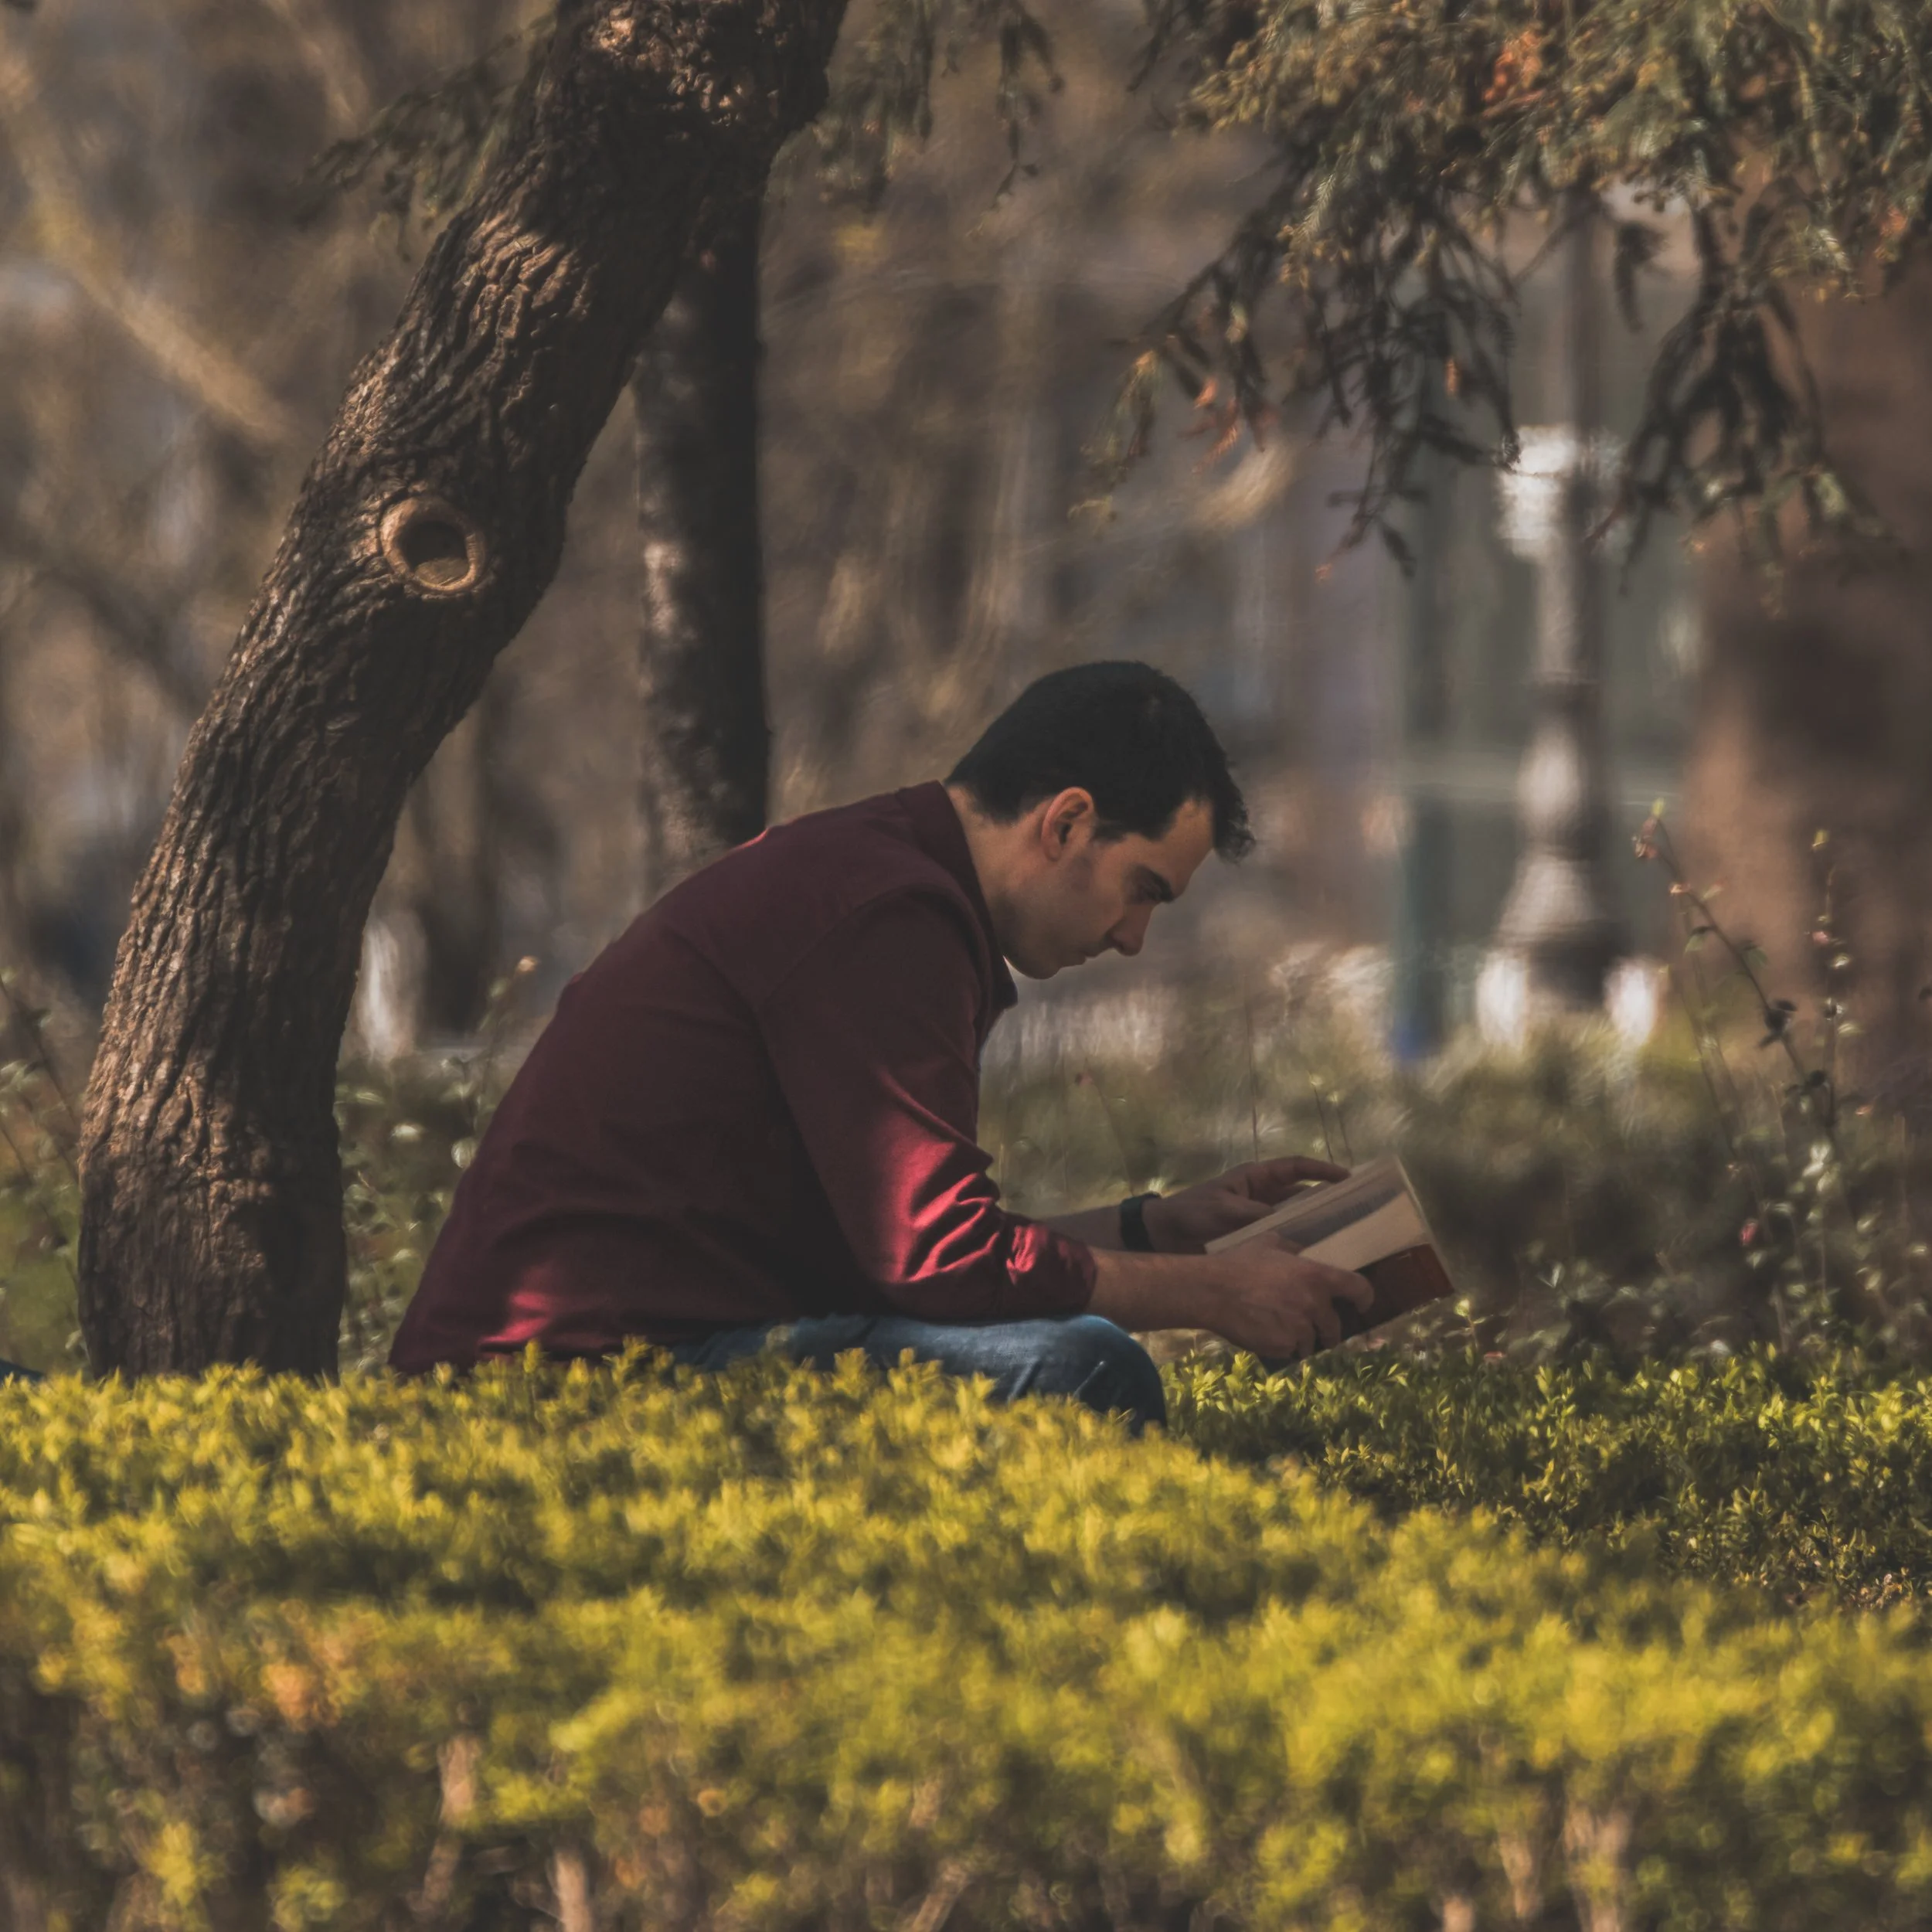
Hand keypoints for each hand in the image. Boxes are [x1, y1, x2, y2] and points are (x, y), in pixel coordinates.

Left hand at [1143, 1155, 1350, 1253]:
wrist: (1163, 1236)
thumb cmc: (1192, 1212)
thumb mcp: (1225, 1209)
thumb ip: (1257, 1216)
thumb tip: (1291, 1230)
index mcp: (1256, 1178)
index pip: (1296, 1168)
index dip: (1322, 1170)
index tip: (1347, 1177)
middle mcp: (1262, 1196)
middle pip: (1301, 1194)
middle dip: (1326, 1201)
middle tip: (1354, 1213)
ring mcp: (1259, 1218)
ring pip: (1295, 1220)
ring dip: (1314, 1228)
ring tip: (1343, 1240)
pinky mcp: (1254, 1239)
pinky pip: (1282, 1240)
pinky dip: (1296, 1247)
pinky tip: (1313, 1261)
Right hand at [1202, 1235, 1372, 1360]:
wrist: (1212, 1290)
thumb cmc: (1240, 1261)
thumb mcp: (1271, 1242)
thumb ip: (1295, 1250)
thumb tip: (1305, 1253)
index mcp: (1317, 1276)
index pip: (1359, 1289)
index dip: (1364, 1298)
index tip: (1361, 1304)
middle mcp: (1314, 1305)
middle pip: (1334, 1325)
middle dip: (1327, 1329)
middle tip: (1314, 1327)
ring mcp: (1299, 1329)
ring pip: (1311, 1341)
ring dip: (1302, 1338)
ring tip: (1283, 1329)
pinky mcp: (1282, 1346)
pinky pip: (1289, 1350)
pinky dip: (1282, 1345)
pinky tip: (1266, 1333)